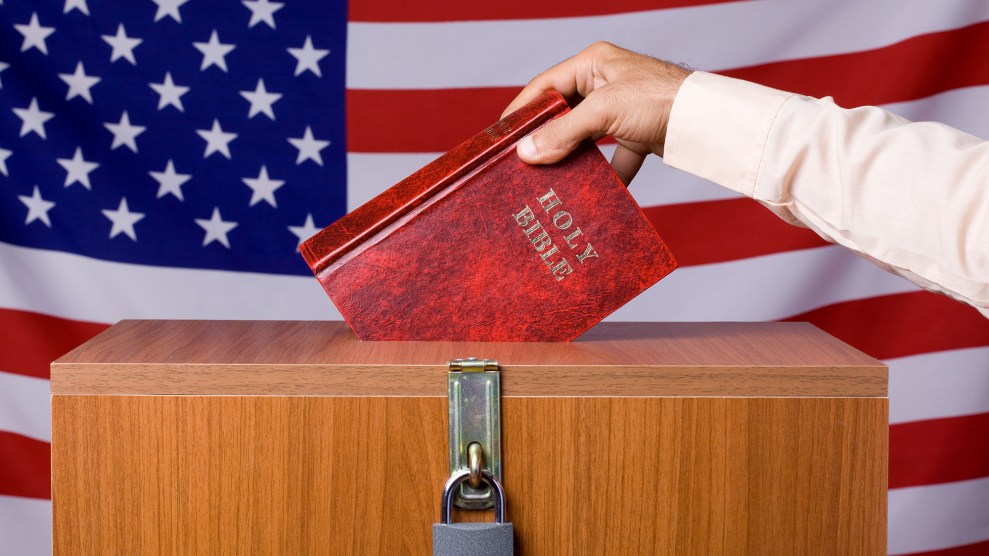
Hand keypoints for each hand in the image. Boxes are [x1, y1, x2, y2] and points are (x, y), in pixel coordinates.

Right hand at [503, 42, 690, 184]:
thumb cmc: (659, 99)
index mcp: (593, 63)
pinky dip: (606, 175)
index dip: (522, 110)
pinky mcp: (639, 133)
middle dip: (546, 139)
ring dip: (572, 159)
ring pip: (586, 137)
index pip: (545, 86)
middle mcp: (606, 82)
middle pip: (564, 113)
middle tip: (520, 161)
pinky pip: (614, 157)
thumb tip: (526, 153)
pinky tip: (594, 193)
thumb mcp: (603, 112)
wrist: (709, 121)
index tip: (501, 136)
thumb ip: (563, 132)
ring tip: (548, 179)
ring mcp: (623, 109)